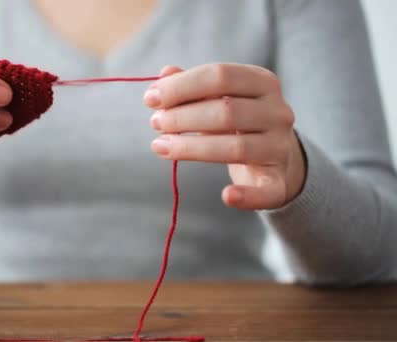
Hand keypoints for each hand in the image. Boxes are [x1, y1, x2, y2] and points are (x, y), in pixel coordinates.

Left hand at [145, 64, 305, 209]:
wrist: (274, 154)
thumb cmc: (237, 120)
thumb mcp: (218, 97)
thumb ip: (192, 86)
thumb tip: (164, 73)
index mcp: (262, 82)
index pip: (220, 76)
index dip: (181, 86)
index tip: (150, 98)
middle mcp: (277, 112)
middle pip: (226, 111)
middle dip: (183, 117)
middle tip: (156, 123)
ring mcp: (280, 146)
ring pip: (235, 147)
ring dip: (191, 148)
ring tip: (160, 146)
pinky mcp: (279, 180)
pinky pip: (266, 191)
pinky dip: (247, 196)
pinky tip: (226, 196)